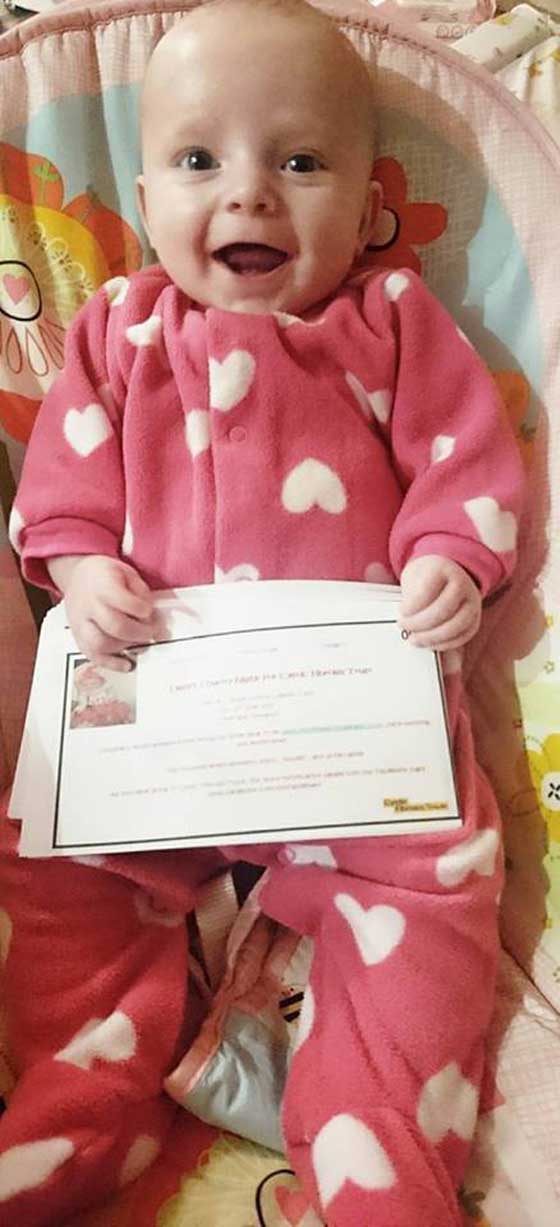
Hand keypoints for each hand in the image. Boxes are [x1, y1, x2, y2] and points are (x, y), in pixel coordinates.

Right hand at [61, 555, 156, 669]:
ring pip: (99, 644)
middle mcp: (88, 605)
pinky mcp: (78, 637)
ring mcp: (80, 623)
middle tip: (153, 632)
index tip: (150, 611)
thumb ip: (141, 594)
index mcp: (101, 584)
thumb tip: (151, 617)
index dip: (142, 609)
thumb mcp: (127, 573)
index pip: (122, 600)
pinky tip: (127, 664)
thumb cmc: (105, 576)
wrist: (78, 577)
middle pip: (114, 626)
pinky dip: (111, 664)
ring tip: (140, 643)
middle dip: (140, 633)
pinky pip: (91, 656)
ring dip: (125, 647)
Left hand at [399, 555, 480, 649]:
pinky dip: (444, 644)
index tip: (401, 611)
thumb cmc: (425, 579)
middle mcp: (462, 585)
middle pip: (443, 610)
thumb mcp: (414, 577)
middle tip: (403, 626)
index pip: (428, 590)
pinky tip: (428, 644)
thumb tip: (405, 624)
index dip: (413, 605)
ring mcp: (472, 602)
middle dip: (419, 623)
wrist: (446, 576)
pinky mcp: (475, 619)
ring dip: (431, 637)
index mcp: (443, 569)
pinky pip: (463, 636)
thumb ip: (410, 597)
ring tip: (414, 639)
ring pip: (455, 626)